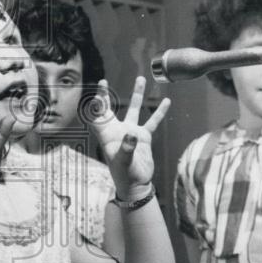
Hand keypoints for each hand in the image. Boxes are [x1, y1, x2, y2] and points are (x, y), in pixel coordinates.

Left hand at [88, 77, 169, 196]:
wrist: (136, 184)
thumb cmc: (125, 175)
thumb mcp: (124, 163)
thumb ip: (127, 149)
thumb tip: (132, 135)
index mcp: (107, 136)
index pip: (97, 117)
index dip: (95, 105)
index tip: (97, 94)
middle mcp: (117, 130)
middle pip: (109, 109)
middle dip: (105, 96)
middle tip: (103, 81)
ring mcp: (131, 132)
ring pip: (134, 109)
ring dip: (137, 94)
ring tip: (140, 78)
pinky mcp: (144, 137)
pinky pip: (152, 121)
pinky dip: (159, 112)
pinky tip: (166, 101)